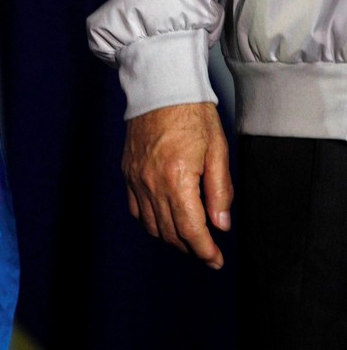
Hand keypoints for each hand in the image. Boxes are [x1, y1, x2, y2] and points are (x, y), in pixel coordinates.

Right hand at [122, 102, 231, 268]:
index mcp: (177, 178)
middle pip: (170, 232)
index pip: (191, 229)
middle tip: (208, 253)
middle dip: (191, 248)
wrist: (159, 89)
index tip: (215, 260)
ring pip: (151, 225)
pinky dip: (150, 222)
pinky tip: (164, 220)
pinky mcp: (128, 173)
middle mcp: (152, 183)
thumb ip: (220, 190)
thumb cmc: (192, 114)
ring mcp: (136, 179)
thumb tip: (221, 224)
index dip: (204, 251)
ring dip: (171, 238)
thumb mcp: (218, 150)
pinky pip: (136, 209)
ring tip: (189, 239)